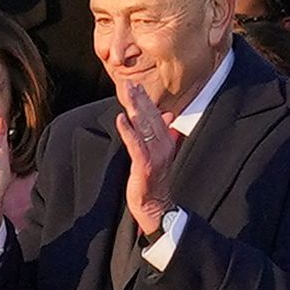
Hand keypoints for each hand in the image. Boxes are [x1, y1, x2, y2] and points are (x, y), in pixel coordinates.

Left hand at [111, 89, 182, 236]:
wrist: (156, 206)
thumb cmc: (154, 181)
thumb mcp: (159, 154)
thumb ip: (164, 134)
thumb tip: (168, 116)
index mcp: (166, 142)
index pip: (156, 115)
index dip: (146, 99)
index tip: (136, 85)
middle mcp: (163, 146)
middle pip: (150, 117)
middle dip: (139, 99)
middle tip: (128, 82)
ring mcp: (155, 155)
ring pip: (144, 126)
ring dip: (134, 109)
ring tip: (126, 93)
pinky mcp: (145, 165)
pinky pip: (136, 145)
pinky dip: (128, 131)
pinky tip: (120, 119)